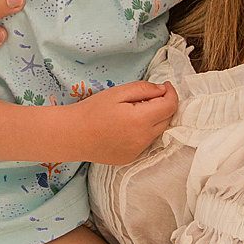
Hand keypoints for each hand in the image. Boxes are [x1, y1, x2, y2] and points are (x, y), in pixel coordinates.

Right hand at [60, 79, 179, 164]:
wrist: (73, 135)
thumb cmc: (92, 110)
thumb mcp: (118, 93)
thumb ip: (143, 89)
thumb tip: (163, 90)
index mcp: (141, 120)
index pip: (170, 106)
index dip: (171, 93)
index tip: (165, 85)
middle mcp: (143, 139)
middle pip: (167, 120)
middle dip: (164, 105)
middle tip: (149, 95)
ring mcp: (138, 152)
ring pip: (157, 132)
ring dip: (154, 119)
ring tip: (134, 110)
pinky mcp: (131, 158)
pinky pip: (145, 142)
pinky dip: (143, 132)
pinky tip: (126, 126)